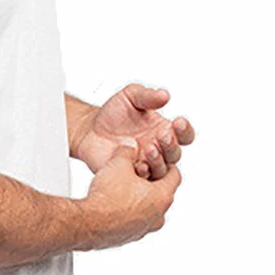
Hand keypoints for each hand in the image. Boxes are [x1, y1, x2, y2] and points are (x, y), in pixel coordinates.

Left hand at [73, 82, 195, 179]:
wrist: (90, 129)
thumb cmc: (113, 113)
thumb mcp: (130, 97)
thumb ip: (147, 95)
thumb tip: (164, 95)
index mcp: (164, 130)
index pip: (184, 134)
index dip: (185, 130)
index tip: (178, 122)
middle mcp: (159, 149)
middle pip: (175, 153)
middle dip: (171, 144)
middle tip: (162, 134)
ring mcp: (146, 163)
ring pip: (162, 169)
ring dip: (159, 160)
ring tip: (149, 148)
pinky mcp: (132, 175)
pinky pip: (143, 180)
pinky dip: (144, 173)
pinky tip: (139, 164)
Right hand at [82, 141, 181, 249]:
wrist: (89, 223)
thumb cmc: (108, 196)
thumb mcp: (118, 164)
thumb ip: (127, 152)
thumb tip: (129, 146)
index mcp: (162, 197)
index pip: (174, 176)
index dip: (165, 163)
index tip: (157, 159)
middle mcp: (158, 216)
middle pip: (162, 194)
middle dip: (151, 182)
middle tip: (138, 172)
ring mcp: (145, 229)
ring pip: (148, 210)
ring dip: (139, 199)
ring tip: (123, 188)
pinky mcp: (130, 237)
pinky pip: (134, 221)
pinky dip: (128, 213)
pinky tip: (112, 204)